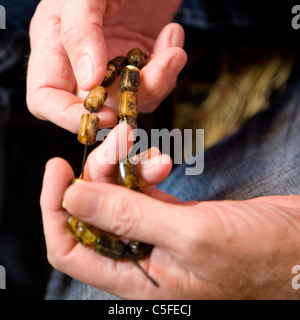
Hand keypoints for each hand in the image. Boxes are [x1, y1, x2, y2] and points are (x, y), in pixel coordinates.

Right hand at [26, 0, 186, 131]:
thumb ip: (80, 33)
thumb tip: (90, 82)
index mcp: (53, 47)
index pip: (46, 99)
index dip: (68, 116)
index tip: (104, 116)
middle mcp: (80, 65)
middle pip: (97, 107)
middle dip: (132, 95)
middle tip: (163, 64)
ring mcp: (111, 68)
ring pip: (130, 102)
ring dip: (158, 80)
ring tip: (173, 43)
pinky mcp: (138, 66)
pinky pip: (153, 86)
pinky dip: (168, 67)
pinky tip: (172, 35)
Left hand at [41, 124, 299, 298]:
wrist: (298, 247)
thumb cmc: (258, 254)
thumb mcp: (190, 235)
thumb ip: (128, 218)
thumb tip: (74, 197)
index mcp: (136, 278)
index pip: (70, 248)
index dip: (55, 208)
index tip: (58, 167)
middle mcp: (139, 259)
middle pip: (93, 214)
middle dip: (98, 173)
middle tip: (115, 140)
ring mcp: (155, 236)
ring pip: (117, 197)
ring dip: (124, 168)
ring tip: (142, 148)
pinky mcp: (172, 217)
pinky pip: (142, 191)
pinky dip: (145, 171)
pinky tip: (160, 160)